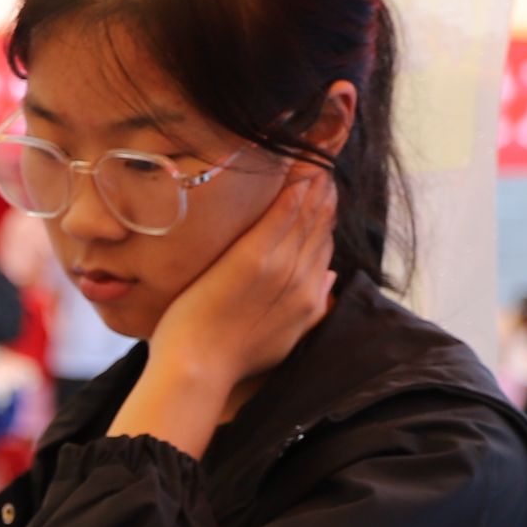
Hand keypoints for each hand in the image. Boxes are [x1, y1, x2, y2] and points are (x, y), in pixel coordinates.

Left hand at [147, 164, 337, 398]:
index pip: (324, 248)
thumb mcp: (281, 338)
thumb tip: (330, 280)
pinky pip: (280, 216)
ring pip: (307, 215)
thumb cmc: (226, 359)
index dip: (325, 217)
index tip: (323, 192)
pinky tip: (298, 168)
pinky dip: (292, 191)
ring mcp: (279, 269)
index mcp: (309, 299)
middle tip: (322, 160)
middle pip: (321, 226)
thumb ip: (308, 309)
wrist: (197, 371)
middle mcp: (303, 281)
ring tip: (312, 155)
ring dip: (313, 182)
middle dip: (324, 192)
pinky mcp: (253, 260)